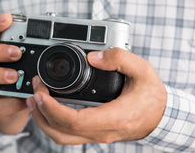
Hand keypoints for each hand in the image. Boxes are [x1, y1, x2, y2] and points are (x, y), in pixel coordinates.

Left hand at [27, 48, 166, 143]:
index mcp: (114, 117)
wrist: (160, 116)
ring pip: (61, 137)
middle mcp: (102, 131)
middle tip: (35, 89)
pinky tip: (45, 106)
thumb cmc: (152, 95)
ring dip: (42, 120)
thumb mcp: (143, 70)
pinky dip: (51, 122)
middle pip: (61, 132)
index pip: (74, 121)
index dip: (52, 109)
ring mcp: (96, 135)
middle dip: (41, 112)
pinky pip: (66, 134)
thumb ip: (120, 58)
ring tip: (34, 99)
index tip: (41, 92)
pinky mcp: (92, 133)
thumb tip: (94, 56)